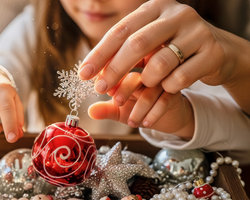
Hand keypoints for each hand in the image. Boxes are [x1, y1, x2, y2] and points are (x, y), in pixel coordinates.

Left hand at [79, 0, 233, 94]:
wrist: (218, 52)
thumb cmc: (172, 49)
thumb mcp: (147, 47)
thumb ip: (120, 58)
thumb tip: (89, 83)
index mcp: (155, 7)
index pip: (120, 30)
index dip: (99, 54)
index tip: (84, 74)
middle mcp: (177, 14)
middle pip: (137, 43)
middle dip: (115, 70)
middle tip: (100, 89)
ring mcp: (198, 31)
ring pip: (160, 63)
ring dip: (146, 82)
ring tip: (144, 87)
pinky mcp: (213, 53)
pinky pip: (181, 78)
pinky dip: (168, 88)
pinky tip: (167, 89)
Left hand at [88, 72, 193, 139]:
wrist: (165, 116)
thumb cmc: (138, 107)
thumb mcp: (119, 110)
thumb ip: (105, 109)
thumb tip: (90, 112)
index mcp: (130, 68)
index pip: (117, 64)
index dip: (108, 76)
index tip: (102, 89)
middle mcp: (147, 69)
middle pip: (136, 72)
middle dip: (124, 89)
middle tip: (117, 102)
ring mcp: (162, 79)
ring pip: (151, 89)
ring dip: (139, 108)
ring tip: (131, 122)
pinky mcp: (175, 91)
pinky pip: (164, 100)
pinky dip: (153, 114)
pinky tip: (145, 123)